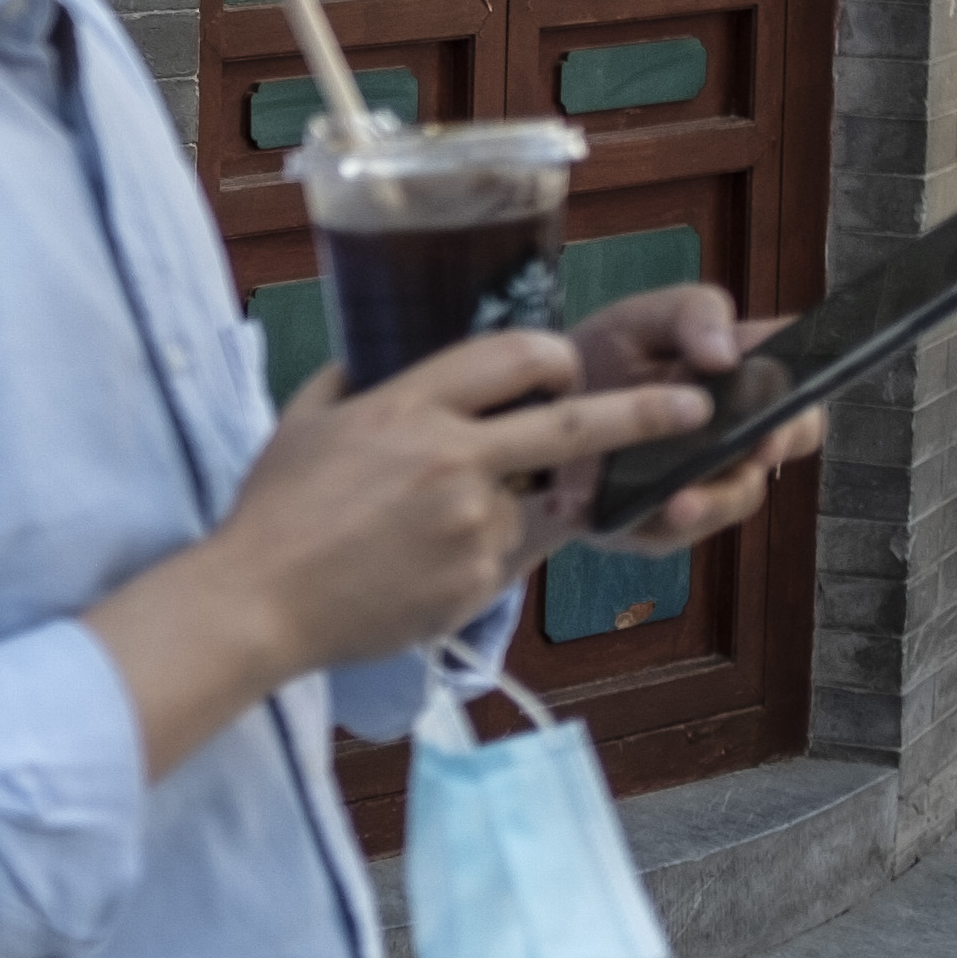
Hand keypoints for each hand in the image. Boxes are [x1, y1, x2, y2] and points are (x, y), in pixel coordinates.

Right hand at [198, 330, 716, 675]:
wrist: (260, 603)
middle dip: (652, 412)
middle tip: (697, 408)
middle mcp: (456, 458)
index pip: (517, 355)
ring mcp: (475, 524)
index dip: (557, 355)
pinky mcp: (480, 580)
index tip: (574, 365)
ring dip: (545, 499)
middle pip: (580, 422)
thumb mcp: (306, 421)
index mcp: (412, 406)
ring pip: (551, 500)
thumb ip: (353, 381)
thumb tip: (380, 359)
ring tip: (499, 508)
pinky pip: (514, 554)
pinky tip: (436, 560)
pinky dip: (496, 551)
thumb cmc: (273, 511)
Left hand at [537, 282, 826, 562]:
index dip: (800, 405)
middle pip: (784, 449)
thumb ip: (692, 314)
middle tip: (753, 451)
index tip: (773, 422)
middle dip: (768, 455)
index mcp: (747, 381)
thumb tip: (723, 356)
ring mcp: (705, 484)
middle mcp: (738, 437)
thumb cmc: (606, 356)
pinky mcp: (657, 525)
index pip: (801, 392)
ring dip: (710, 502)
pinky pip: (665, 534)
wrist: (533, 407)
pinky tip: (612, 511)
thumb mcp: (642, 318)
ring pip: (734, 500)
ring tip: (677, 502)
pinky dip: (643, 523)